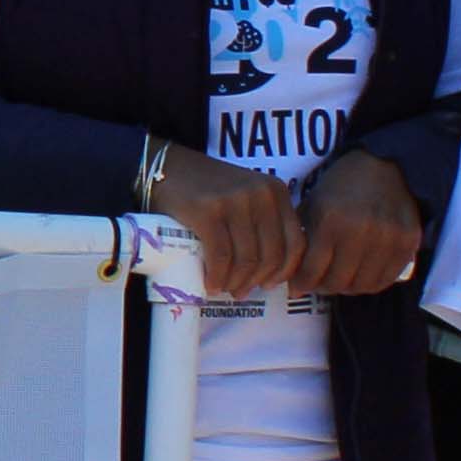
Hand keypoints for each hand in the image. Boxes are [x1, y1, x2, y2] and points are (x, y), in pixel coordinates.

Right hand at [152, 147, 303, 299]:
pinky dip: (217, 276)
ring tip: (225, 288)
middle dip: (256, 281)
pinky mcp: (208, 212)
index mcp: (276, 191)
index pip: (295, 242)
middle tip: (241, 292)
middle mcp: (261, 194)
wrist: (165, 168)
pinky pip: (221, 256)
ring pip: (247, 259)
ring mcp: (235, 202)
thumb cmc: (206, 188)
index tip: (270, 285)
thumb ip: (262, 221)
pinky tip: (211, 283)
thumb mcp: (246, 196)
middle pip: (271, 255)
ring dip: (236, 282)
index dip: (285, 271)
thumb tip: (271, 270)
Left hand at [290, 148, 425, 296]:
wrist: (383, 166)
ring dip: (347, 288)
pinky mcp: (408, 243)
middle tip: (317, 284)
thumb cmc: (341, 186)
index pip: (312, 271)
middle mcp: (360, 232)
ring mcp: (387, 239)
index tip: (297, 286)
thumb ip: (302, 241)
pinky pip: (386, 279)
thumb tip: (293, 283)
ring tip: (339, 279)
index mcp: (330, 221)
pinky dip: (370, 283)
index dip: (301, 284)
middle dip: (322, 287)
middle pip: (337, 282)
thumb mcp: (312, 205)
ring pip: (362, 285)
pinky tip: (360, 275)